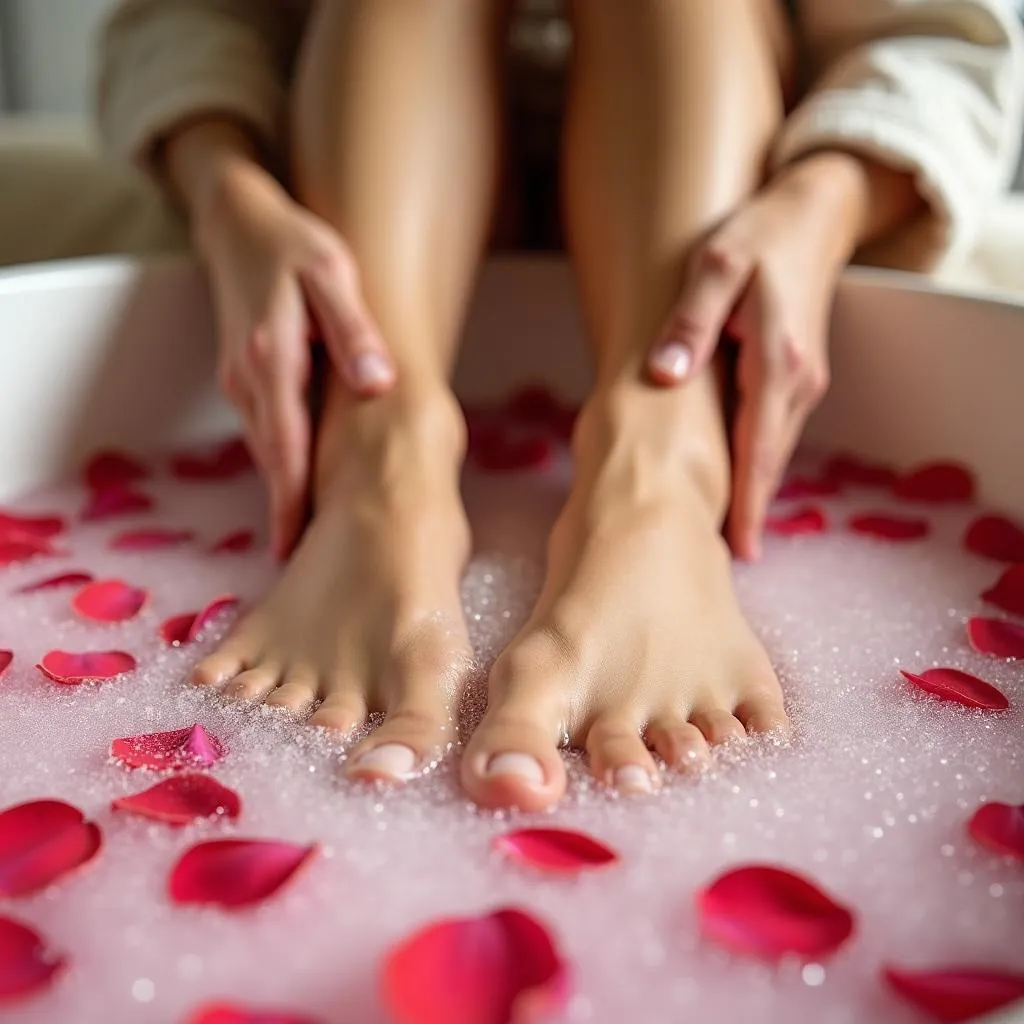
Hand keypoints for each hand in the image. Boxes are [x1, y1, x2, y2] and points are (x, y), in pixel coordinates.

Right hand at [195, 161, 394, 558]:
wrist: (239, 224)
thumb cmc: (294, 245)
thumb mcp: (332, 273)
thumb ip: (353, 329)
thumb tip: (376, 383)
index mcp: (272, 357)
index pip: (285, 444)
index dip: (291, 500)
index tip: (296, 547)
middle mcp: (248, 379)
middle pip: (273, 460)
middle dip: (289, 513)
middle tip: (312, 566)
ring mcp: (241, 382)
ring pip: (268, 450)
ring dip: (287, 494)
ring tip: (314, 542)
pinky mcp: (244, 380)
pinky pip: (268, 433)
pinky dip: (284, 465)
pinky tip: (307, 488)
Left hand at [646, 155, 862, 560]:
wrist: (813, 215)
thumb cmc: (759, 236)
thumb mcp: (715, 265)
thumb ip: (690, 321)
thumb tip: (664, 375)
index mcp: (778, 361)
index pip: (759, 448)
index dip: (748, 504)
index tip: (738, 552)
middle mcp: (798, 382)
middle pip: (767, 462)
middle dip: (745, 512)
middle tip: (714, 561)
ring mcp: (802, 383)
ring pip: (770, 452)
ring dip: (748, 493)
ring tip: (715, 537)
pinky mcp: (796, 379)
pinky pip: (770, 433)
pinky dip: (752, 463)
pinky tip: (728, 484)